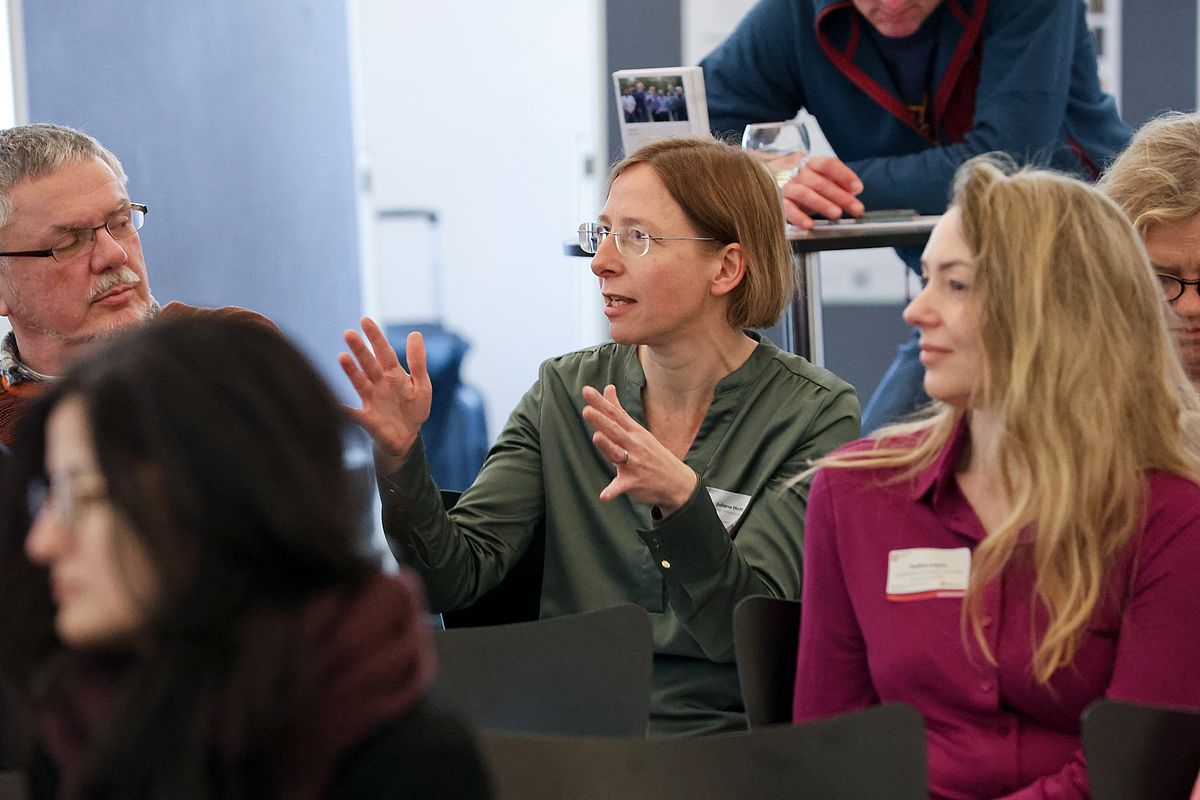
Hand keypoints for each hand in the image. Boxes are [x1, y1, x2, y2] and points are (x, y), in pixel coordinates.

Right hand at [338, 317, 431, 471]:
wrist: (407, 437)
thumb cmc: (412, 409)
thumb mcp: (421, 384)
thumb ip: (417, 361)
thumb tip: (415, 333)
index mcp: (393, 374)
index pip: (383, 352)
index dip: (375, 337)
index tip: (364, 320)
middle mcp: (379, 384)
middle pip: (368, 364)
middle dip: (360, 349)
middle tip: (348, 333)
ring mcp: (371, 400)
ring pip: (360, 382)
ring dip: (351, 371)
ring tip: (342, 357)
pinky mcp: (368, 419)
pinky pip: (354, 413)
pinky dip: (345, 409)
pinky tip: (336, 404)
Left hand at [580, 384, 698, 515]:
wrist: (677, 482)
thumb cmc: (652, 453)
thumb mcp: (637, 430)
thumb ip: (618, 410)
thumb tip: (608, 387)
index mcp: (633, 431)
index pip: (615, 414)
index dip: (600, 403)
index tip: (586, 391)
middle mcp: (634, 445)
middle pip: (615, 431)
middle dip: (601, 421)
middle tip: (587, 410)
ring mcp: (635, 463)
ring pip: (618, 454)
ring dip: (607, 446)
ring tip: (597, 437)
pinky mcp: (634, 482)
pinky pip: (621, 487)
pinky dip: (613, 491)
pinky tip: (604, 496)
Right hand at [781, 155, 864, 228]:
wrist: (769, 178)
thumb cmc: (801, 182)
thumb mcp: (819, 178)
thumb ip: (837, 182)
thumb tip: (854, 191)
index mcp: (811, 164)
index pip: (829, 164)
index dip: (845, 175)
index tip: (858, 188)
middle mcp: (798, 173)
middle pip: (820, 182)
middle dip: (841, 196)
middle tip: (856, 208)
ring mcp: (787, 186)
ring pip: (805, 193)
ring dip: (822, 204)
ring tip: (837, 214)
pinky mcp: (778, 201)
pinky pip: (788, 209)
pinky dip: (799, 217)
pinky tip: (809, 225)